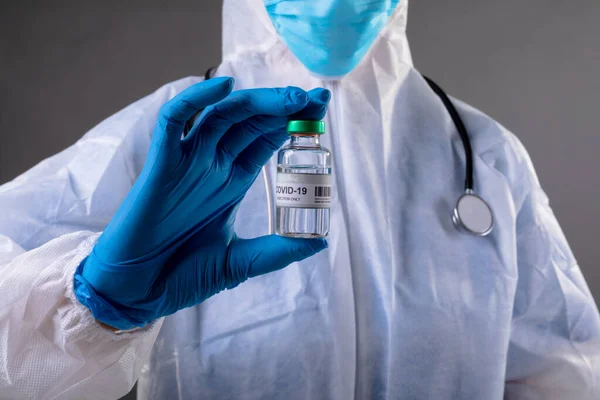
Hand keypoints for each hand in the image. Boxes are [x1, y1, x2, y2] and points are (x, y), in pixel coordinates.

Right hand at [74, 77, 330, 329]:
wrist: (138, 293)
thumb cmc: (182, 276)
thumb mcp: (239, 262)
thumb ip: (277, 251)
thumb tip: (319, 242)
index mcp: (232, 182)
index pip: (266, 140)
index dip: (292, 122)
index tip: (320, 109)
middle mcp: (212, 166)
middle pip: (250, 122)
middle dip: (283, 106)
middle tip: (315, 98)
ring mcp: (187, 163)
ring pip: (221, 116)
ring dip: (254, 101)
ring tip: (288, 97)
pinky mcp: (160, 166)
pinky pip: (173, 122)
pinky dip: (195, 101)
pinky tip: (223, 87)